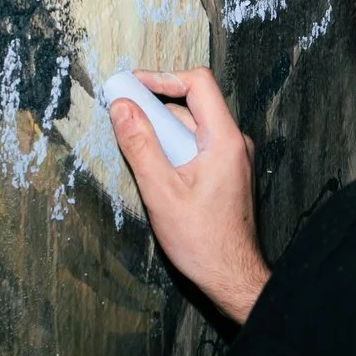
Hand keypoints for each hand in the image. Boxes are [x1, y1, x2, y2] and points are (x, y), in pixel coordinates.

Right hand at [109, 67, 270, 323]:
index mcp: (226, 140)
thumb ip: (140, 145)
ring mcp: (233, 159)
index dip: (162, 78)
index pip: (198, 83)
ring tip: (135, 151)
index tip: (131, 86)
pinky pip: (198, 148)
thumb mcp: (161, 192)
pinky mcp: (228, 174)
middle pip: (192, 105)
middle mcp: (235, 144)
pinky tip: (155, 172)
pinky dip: (174, 150)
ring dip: (162, 133)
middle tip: (121, 116)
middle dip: (155, 108)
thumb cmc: (203, 242)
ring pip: (192, 129)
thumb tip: (122, 107)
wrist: (232, 277)